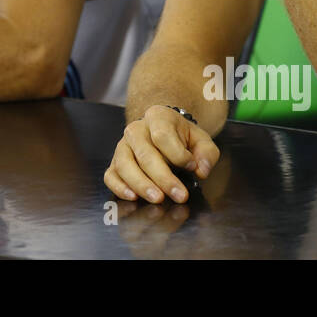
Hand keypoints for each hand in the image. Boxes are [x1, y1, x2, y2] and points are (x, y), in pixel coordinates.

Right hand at [103, 105, 220, 202]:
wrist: (162, 132)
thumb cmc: (182, 138)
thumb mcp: (201, 140)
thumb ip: (206, 154)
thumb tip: (201, 170)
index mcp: (157, 117)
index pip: (162, 135)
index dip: (178, 154)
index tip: (192, 167)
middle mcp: (135, 129)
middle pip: (144, 153)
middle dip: (163, 178)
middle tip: (179, 195)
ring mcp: (122, 146)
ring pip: (124, 164)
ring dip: (141, 184)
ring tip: (158, 199)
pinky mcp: (114, 163)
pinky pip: (110, 175)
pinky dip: (119, 187)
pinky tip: (133, 197)